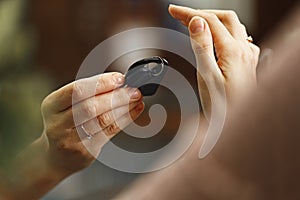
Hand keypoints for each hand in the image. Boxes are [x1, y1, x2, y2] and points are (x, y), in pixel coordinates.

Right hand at [41, 72, 143, 173]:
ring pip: (102, 120)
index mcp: (51, 105)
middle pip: (91, 107)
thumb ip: (87, 93)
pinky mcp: (86, 152)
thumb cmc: (65, 124)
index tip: (119, 78)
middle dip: (116, 96)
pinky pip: (110, 132)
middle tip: (132, 90)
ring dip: (124, 107)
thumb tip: (118, 81)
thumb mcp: (65, 105)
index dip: (100, 83)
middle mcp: (58, 124)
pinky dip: (126, 118)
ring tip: (136, 98)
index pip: (77, 90)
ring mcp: (72, 140)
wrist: (56, 157)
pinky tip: (135, 109)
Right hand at [169, 5, 259, 119]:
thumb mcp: (207, 77)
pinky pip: (240, 39)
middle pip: (223, 18)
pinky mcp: (247, 64)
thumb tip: (197, 23)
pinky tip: (220, 39)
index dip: (188, 13)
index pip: (208, 21)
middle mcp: (243, 50)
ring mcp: (247, 57)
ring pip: (233, 26)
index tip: (173, 11)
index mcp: (232, 51)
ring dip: (213, 20)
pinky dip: (226, 32)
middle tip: (182, 16)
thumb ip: (202, 48)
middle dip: (201, 13)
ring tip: (196, 24)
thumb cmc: (222, 107)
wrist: (238, 125)